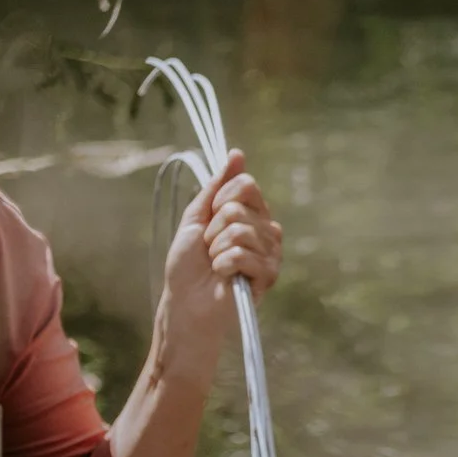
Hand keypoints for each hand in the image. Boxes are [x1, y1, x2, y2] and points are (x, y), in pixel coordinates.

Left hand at [158, 147, 281, 361]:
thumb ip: (216, 187)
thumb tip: (236, 154)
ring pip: (240, 230)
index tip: (209, 219)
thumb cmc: (188, 264)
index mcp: (252, 215)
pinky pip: (242, 254)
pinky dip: (223, 265)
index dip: (221, 199)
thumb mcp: (196, 217)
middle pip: (240, 207)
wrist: (186, 302)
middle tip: (211, 248)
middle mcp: (266, 231)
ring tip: (216, 265)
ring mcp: (271, 253)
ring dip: (217, 249)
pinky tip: (224, 277)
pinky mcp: (269, 275)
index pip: (246, 185)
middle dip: (215, 228)